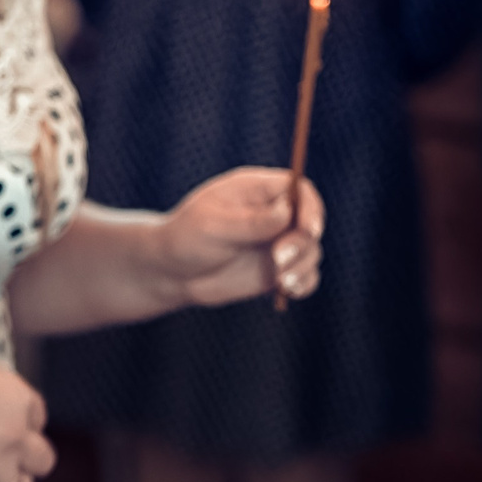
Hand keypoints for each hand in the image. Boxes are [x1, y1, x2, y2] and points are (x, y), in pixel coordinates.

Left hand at [157, 168, 325, 307]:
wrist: (172, 271)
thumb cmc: (187, 238)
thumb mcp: (213, 226)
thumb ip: (250, 221)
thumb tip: (287, 211)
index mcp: (257, 190)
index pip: (300, 190)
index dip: (309, 208)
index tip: (307, 229)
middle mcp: (273, 214)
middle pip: (309, 221)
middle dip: (301, 242)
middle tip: (277, 259)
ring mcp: (277, 241)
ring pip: (310, 250)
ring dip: (302, 266)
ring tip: (280, 282)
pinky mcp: (278, 268)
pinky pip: (305, 275)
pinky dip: (303, 283)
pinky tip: (288, 291)